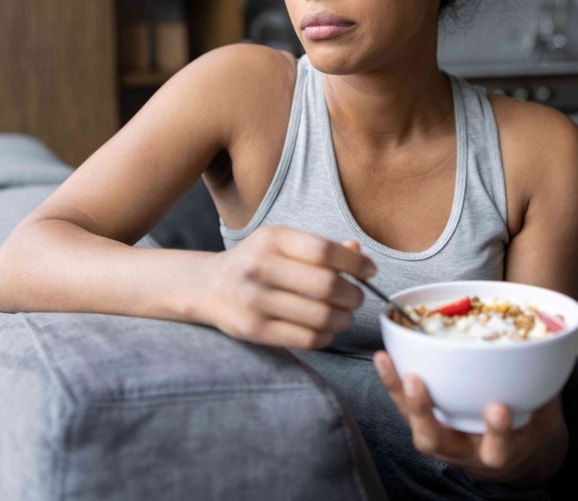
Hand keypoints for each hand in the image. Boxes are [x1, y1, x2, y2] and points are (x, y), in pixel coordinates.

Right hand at [196, 226, 376, 348]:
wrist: (208, 286)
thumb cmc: (255, 262)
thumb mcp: (281, 244)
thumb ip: (320, 248)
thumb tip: (359, 255)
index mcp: (271, 239)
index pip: (325, 251)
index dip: (355, 263)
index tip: (370, 271)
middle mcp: (260, 266)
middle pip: (327, 285)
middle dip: (353, 295)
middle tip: (357, 298)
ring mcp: (254, 299)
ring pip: (320, 315)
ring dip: (344, 319)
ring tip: (345, 316)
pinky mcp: (253, 329)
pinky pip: (305, 338)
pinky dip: (326, 336)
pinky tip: (327, 330)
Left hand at [373, 350, 567, 485]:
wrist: (511, 453)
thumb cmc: (527, 425)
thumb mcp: (543, 412)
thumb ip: (543, 387)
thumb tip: (549, 342)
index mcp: (500, 452)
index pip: (497, 448)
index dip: (497, 431)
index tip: (498, 407)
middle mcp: (464, 451)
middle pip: (436, 442)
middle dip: (423, 413)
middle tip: (416, 382)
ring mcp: (442, 439)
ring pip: (412, 424)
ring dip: (398, 394)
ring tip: (385, 362)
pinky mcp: (427, 424)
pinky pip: (404, 408)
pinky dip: (393, 383)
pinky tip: (384, 358)